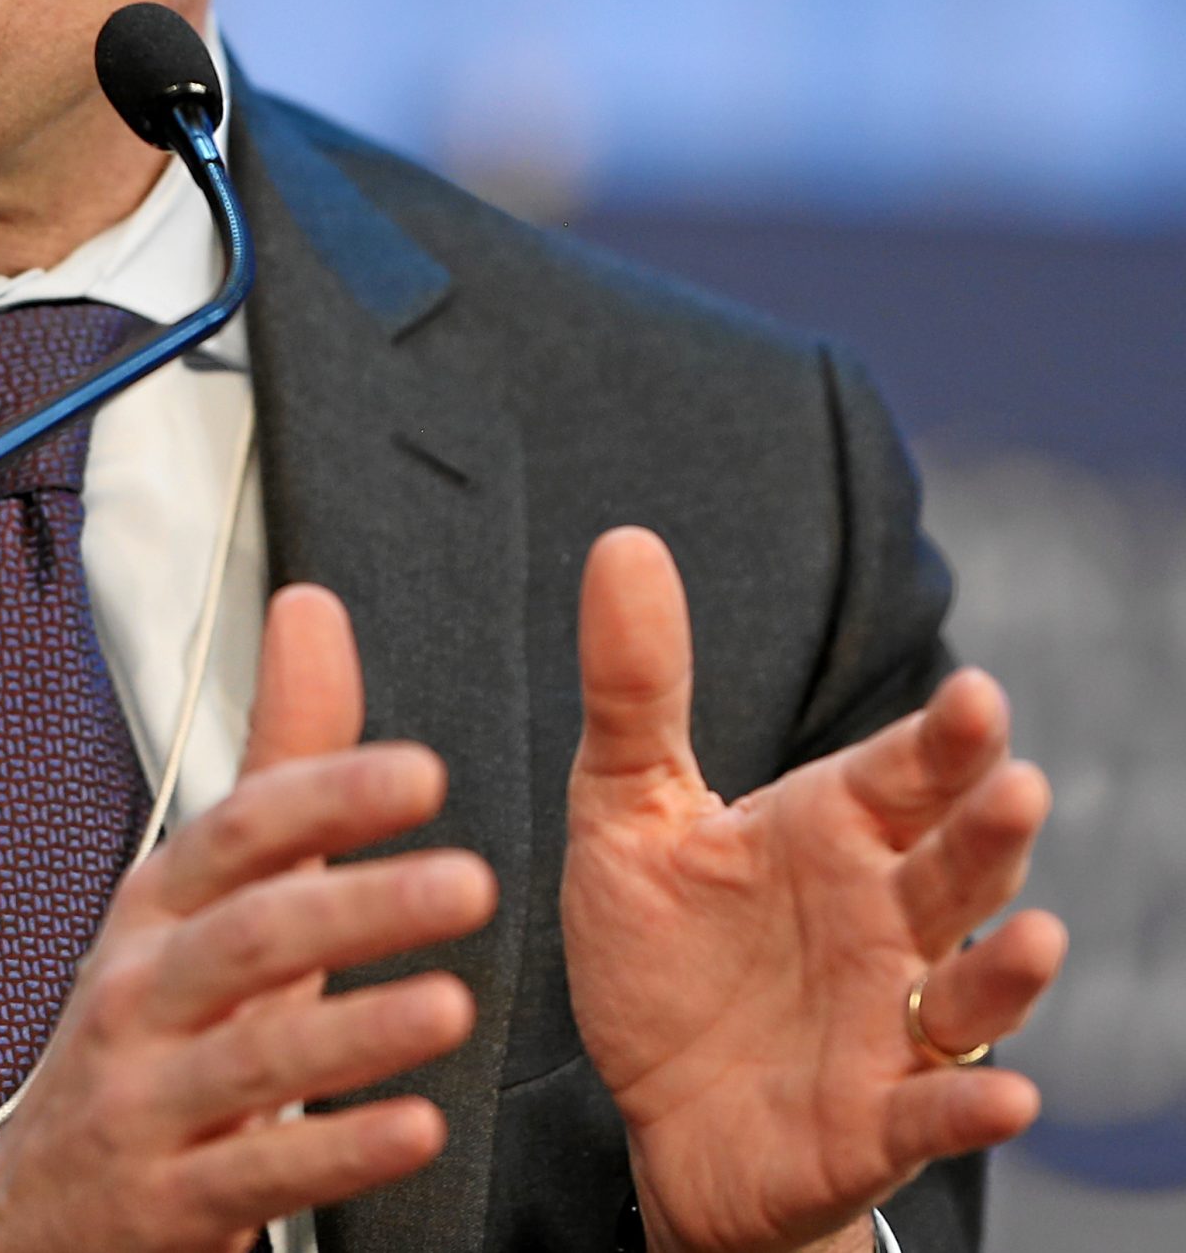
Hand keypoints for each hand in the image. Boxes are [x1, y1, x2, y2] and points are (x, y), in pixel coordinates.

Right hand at [0, 584, 496, 1252]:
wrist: (45, 1201)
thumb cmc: (152, 1025)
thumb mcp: (205, 891)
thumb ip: (283, 759)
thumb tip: (311, 612)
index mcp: (159, 906)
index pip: (235, 831)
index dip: (325, 796)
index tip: (420, 773)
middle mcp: (145, 990)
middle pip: (249, 934)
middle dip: (358, 904)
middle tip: (468, 882)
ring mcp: (150, 1096)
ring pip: (254, 1055)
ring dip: (356, 1029)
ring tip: (449, 1006)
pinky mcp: (170, 1198)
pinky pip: (259, 1173)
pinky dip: (337, 1151)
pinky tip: (411, 1128)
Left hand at [562, 528, 1066, 1252]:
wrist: (654, 1114)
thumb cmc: (661, 950)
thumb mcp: (625, 807)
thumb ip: (635, 686)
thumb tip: (623, 540)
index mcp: (832, 830)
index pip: (905, 773)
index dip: (943, 739)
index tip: (974, 694)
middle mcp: (882, 919)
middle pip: (954, 866)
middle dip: (991, 831)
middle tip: (1016, 784)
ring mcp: (891, 1023)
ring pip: (970, 987)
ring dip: (1008, 965)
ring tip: (1039, 933)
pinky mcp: (876, 1121)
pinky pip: (936, 1113)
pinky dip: (971, 1105)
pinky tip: (1008, 1094)